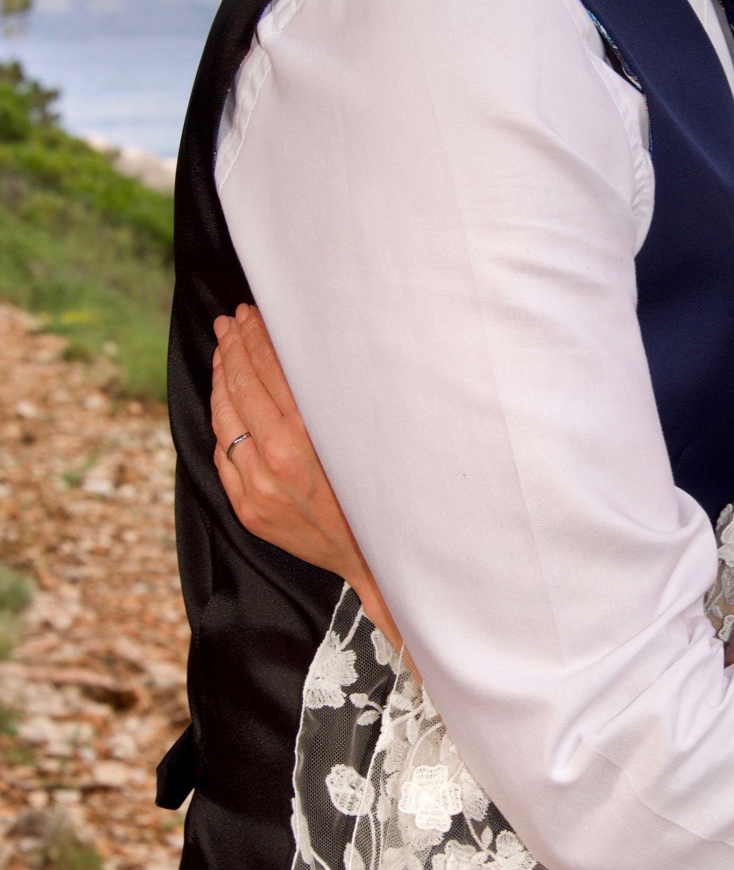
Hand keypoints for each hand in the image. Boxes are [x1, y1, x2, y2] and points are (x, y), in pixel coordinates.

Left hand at [211, 306, 402, 649]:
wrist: (371, 556)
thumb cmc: (376, 490)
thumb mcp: (358, 436)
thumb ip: (325, 401)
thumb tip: (302, 353)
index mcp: (304, 440)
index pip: (270, 372)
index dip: (258, 337)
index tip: (251, 313)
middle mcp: (273, 463)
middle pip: (242, 389)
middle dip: (233, 348)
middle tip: (229, 322)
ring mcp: (255, 488)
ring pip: (223, 419)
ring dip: (221, 379)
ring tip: (222, 349)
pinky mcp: (246, 508)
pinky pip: (223, 454)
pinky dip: (221, 420)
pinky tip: (224, 399)